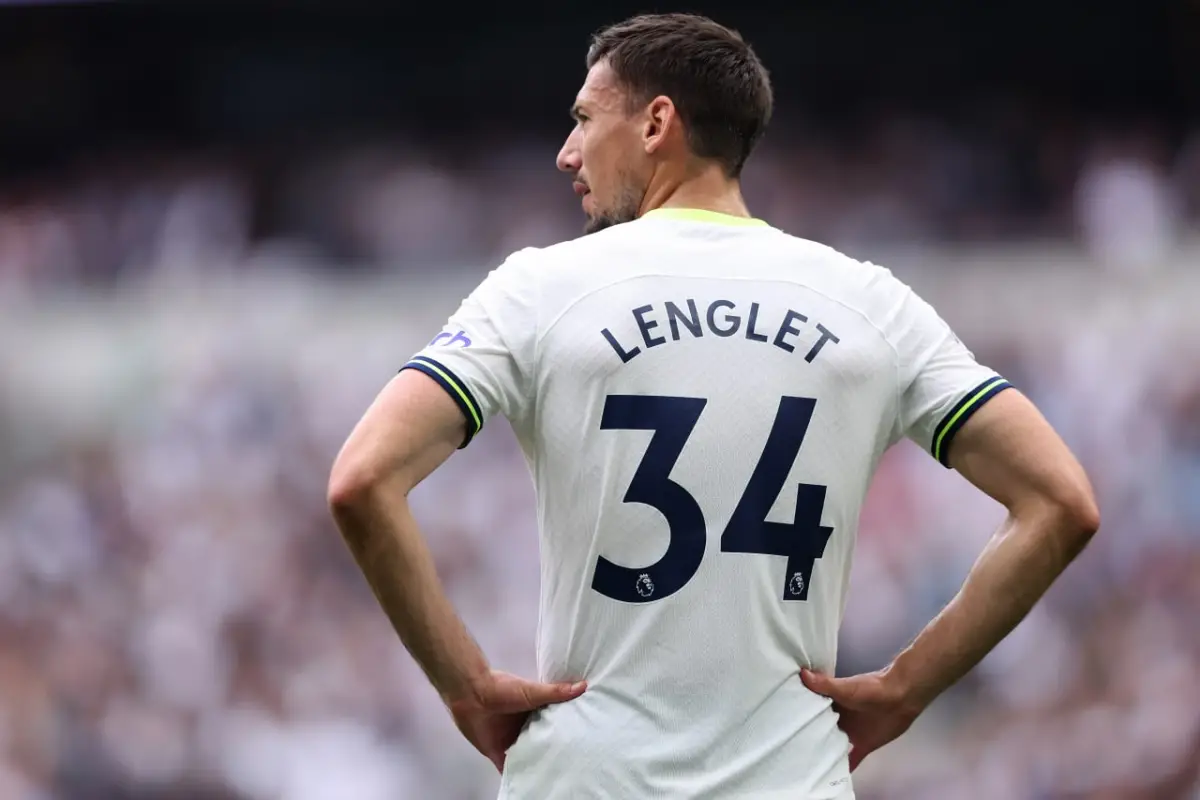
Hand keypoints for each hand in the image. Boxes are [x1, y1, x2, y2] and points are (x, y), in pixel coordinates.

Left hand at [447, 670, 586, 771]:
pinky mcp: (499, 754)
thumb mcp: (532, 691)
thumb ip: (555, 692)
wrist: (471, 694)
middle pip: (542, 745)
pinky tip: (529, 787)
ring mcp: (512, 742)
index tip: (582, 743)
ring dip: (538, 767)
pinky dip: (517, 779)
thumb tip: (582, 686)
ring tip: (557, 779)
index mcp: (535, 713)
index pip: (555, 726)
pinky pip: (510, 771)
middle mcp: (525, 729)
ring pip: (529, 759)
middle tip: (573, 766)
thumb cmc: (501, 688)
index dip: (566, 734)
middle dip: (553, 754)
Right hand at [800, 667, 922, 771]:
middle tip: (793, 749)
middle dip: (809, 739)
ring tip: (808, 764)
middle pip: (820, 731)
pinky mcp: (863, 745)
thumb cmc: (872, 688)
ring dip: (824, 753)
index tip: (786, 726)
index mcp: (831, 704)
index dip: (800, 719)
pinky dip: (844, 767)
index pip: (811, 713)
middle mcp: (838, 720)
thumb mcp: (846, 687)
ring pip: (833, 746)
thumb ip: (826, 684)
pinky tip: (834, 776)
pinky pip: (851, 759)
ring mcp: (850, 733)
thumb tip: (803, 674)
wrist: (901, 696)